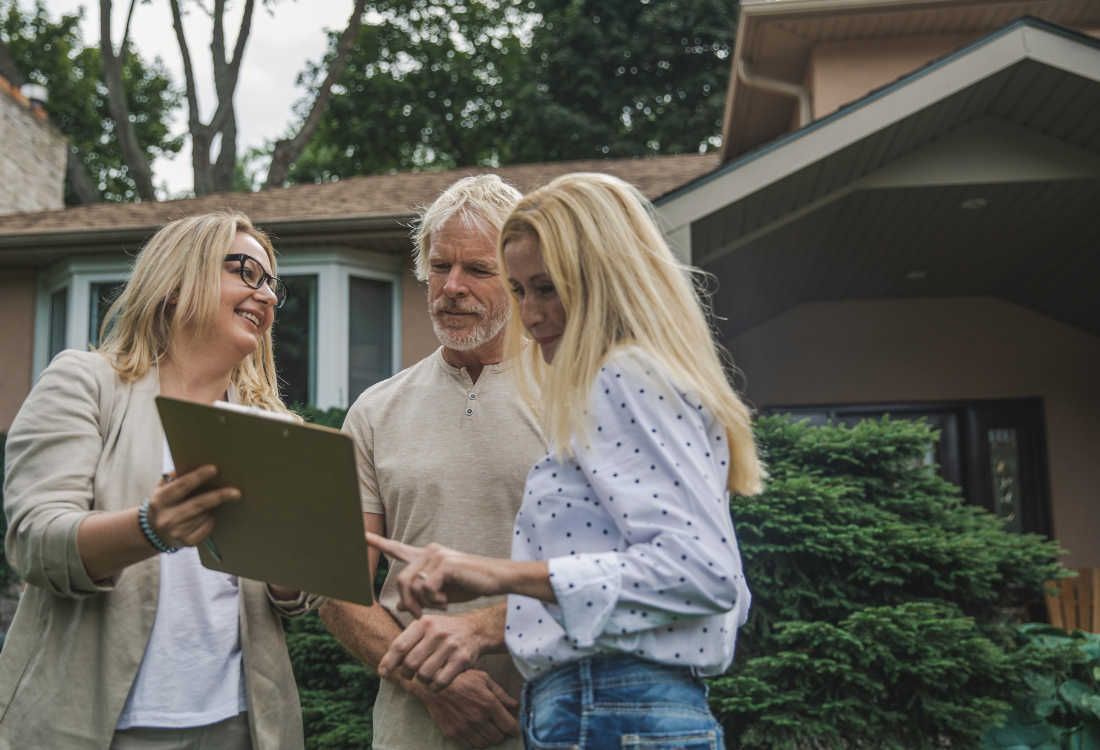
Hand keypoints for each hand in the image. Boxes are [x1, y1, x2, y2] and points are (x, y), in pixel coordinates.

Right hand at [147, 465, 239, 547]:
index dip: (198, 477)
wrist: (155, 532)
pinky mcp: (188, 542)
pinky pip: (208, 526)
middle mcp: (167, 518)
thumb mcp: (163, 488)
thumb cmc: (165, 503)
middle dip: (219, 496)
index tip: (214, 469)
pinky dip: (210, 518)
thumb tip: (198, 462)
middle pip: (199, 505)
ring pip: (205, 515)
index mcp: (160, 501)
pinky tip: (204, 516)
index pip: (182, 486)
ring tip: (208, 503)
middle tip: (236, 492)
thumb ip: (176, 476)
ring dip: (212, 507)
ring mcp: (177, 532)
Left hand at [367, 532, 501, 616]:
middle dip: (409, 603)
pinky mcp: (445, 564)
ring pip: (412, 585)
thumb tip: (399, 605)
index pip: (397, 548)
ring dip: (423, 603)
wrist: (496, 579)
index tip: (361, 535)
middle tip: (421, 615)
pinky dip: (434, 601)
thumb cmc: (470, 584)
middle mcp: (429, 551)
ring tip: (440, 606)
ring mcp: (437, 555)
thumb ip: (420, 595)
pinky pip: (426, 588)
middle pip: (401, 580)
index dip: (378, 542)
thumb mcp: (440, 593)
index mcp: (426, 556)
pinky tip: (447, 602)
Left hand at [379, 612, 487, 690]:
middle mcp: (437, 633)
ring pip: (424, 674)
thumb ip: (407, 639)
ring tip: (423, 677)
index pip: (399, 646)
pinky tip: (434, 683)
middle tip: (409, 674)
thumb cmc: (444, 631)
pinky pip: (440, 682)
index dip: (388, 662)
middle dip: (406, 673)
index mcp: (424, 623)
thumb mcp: (426, 625)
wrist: (475, 630)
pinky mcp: (461, 660)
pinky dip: (433, 687)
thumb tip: (388, 662)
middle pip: (410, 663)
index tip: (383, 673)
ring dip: (420, 681)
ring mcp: (450, 646)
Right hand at [417, 669, 519, 748]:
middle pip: (497, 737)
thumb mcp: (483, 679)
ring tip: (482, 727)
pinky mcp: (453, 734)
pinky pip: (469, 746)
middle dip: (499, 732)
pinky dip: (472, 741)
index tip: (513, 728)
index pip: (508, 725)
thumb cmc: (461, 679)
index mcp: (488, 704)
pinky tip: (471, 731)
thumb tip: (513, 705)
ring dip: (486, 737)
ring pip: (484, 743)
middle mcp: (478, 719)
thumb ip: (500, 693)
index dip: (514, 728)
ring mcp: (465, 728)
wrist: (435, 686)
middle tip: (495, 725)